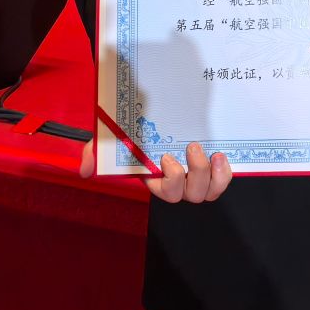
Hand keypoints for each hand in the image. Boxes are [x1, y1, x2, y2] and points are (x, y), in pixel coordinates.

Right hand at [79, 137, 233, 203]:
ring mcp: (195, 175)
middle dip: (195, 174)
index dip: (170, 181)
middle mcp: (177, 181)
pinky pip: (221, 181)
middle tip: (191, 147)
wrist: (149, 115)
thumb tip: (84, 170)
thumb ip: (95, 154)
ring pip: (208, 192)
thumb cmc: (131, 132)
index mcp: (155, 177)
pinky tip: (221, 157)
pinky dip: (224, 174)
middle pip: (190, 194)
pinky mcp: (211, 166)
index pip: (165, 192)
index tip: (166, 158)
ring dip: (213, 176)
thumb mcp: (110, 141)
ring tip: (213, 154)